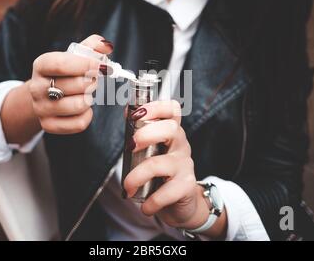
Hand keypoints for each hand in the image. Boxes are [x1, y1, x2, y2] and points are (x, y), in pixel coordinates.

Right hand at [28, 34, 112, 133]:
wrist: (45, 95)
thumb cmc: (65, 73)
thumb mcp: (74, 55)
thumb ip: (92, 47)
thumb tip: (106, 46)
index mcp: (41, 65)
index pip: (61, 64)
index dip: (85, 64)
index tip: (101, 65)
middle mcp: (36, 87)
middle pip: (76, 85)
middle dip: (91, 82)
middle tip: (92, 80)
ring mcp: (40, 108)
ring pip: (79, 105)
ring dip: (89, 99)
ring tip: (85, 94)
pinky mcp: (48, 125)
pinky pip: (78, 123)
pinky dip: (87, 115)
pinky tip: (83, 108)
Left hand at [123, 100, 212, 229]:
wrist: (182, 204)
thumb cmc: (162, 175)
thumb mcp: (152, 151)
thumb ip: (141, 133)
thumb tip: (127, 112)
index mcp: (172, 133)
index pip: (172, 110)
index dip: (156, 107)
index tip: (137, 113)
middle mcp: (181, 146)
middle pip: (171, 129)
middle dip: (145, 134)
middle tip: (129, 146)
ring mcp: (185, 165)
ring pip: (160, 164)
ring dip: (136, 176)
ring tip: (128, 187)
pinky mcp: (185, 186)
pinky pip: (166, 192)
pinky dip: (151, 202)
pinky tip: (145, 207)